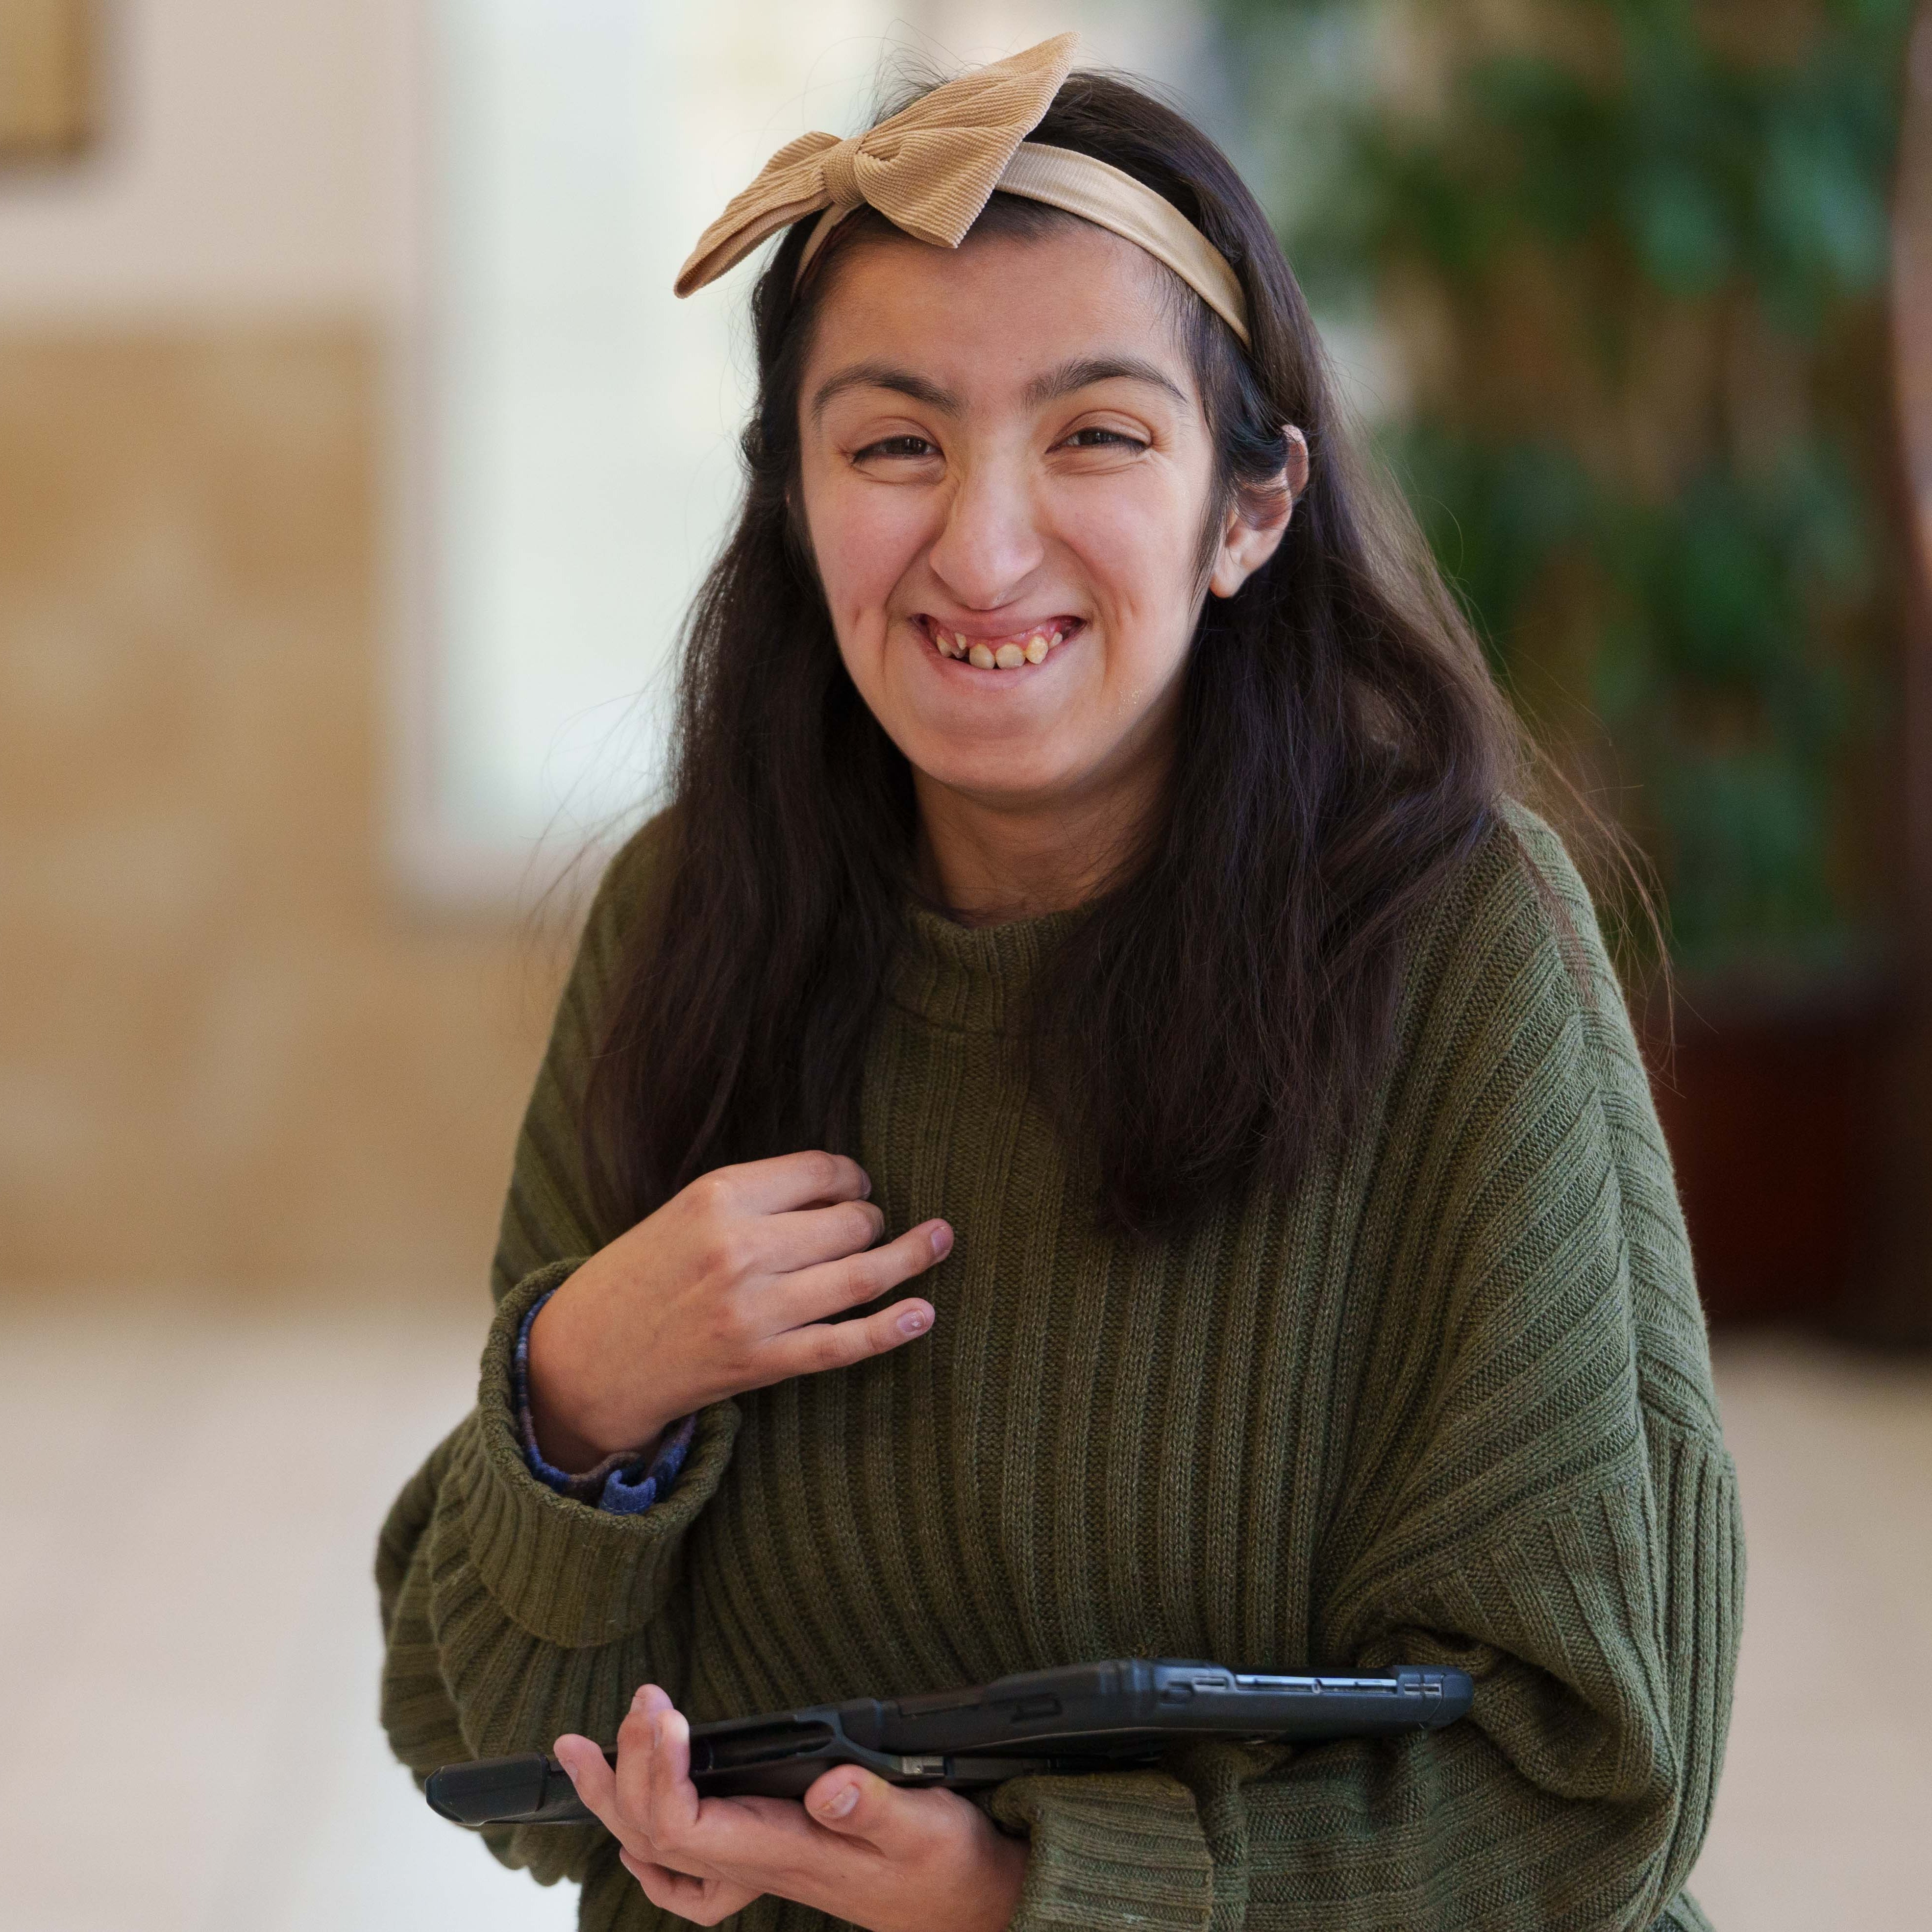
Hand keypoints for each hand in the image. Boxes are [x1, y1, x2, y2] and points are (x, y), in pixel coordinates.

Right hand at [527, 1151, 950, 1469]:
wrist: (585, 1358)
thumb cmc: (642, 1275)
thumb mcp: (684, 1212)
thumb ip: (756, 1196)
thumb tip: (842, 1188)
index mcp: (717, 1197)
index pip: (820, 1171)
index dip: (852, 1177)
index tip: (856, 1187)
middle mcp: (739, 1248)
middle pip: (848, 1222)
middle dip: (871, 1220)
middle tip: (867, 1227)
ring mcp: (752, 1310)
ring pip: (858, 1277)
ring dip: (909, 1257)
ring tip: (941, 1241)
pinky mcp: (761, 1363)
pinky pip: (842, 1343)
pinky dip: (891, 1329)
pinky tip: (924, 1314)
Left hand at [556, 1686, 1026, 1931]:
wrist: (959, 1906)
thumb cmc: (943, 1864)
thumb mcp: (925, 1827)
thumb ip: (876, 1807)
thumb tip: (830, 1783)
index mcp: (785, 1851)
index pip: (687, 1827)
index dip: (659, 1771)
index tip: (664, 1711)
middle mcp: (757, 1863)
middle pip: (655, 1833)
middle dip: (626, 1767)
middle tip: (631, 1702)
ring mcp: (755, 1866)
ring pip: (657, 1846)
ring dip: (614, 1795)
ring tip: (580, 1750)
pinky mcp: (767, 1856)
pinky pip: (684, 1867)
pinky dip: (645, 1843)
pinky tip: (632, 1829)